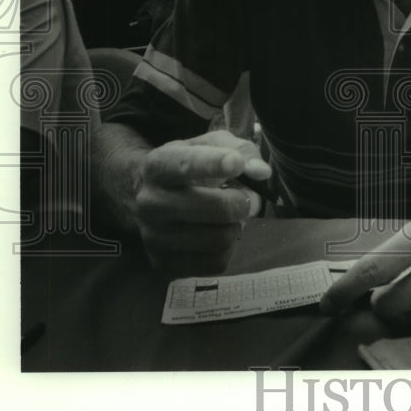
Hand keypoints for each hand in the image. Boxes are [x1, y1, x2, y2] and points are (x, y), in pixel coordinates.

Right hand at [134, 130, 270, 276]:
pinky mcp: (164, 264)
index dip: (213, 163)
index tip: (236, 163)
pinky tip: (220, 232)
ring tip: (233, 215)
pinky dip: (230, 248)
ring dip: (237, 226)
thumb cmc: (190, 166)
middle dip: (243, 202)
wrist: (154, 198)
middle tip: (249, 197)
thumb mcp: (211, 145)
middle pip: (216, 209)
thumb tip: (261, 173)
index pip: (184, 164)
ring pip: (220, 239)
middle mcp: (149, 203)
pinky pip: (217, 263)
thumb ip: (241, 150)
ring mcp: (153, 237)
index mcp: (157, 166)